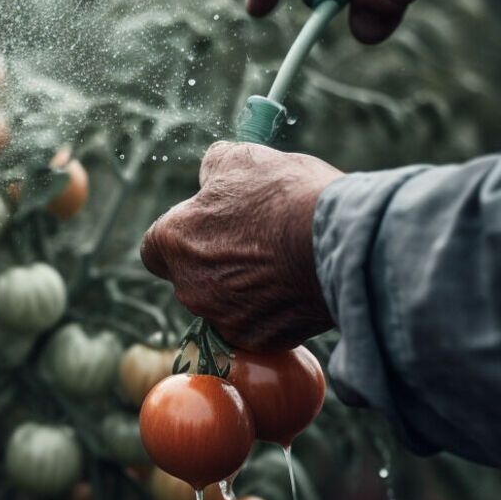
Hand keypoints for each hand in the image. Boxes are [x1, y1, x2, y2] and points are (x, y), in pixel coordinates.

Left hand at [140, 142, 343, 351]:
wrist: (344, 244)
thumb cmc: (290, 197)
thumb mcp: (246, 159)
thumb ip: (215, 167)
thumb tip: (211, 173)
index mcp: (174, 240)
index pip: (155, 248)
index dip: (183, 235)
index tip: (210, 226)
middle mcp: (190, 288)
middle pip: (193, 277)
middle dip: (217, 262)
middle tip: (256, 240)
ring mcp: (225, 319)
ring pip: (225, 304)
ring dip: (244, 288)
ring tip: (284, 262)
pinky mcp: (261, 340)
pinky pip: (259, 324)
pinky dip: (274, 309)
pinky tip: (299, 284)